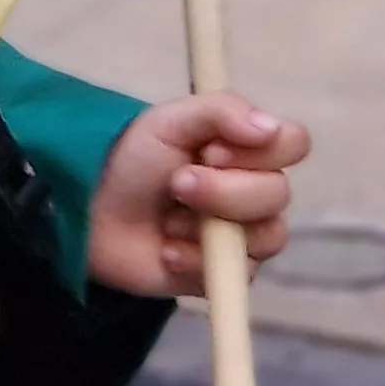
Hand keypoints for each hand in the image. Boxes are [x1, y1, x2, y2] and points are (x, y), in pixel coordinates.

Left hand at [83, 93, 310, 296]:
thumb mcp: (168, 120)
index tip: (213, 151)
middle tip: (176, 184)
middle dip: (222, 191)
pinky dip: (196, 261)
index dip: (262, 151)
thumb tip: (271, 127)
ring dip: (209, 227)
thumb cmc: (133, 160)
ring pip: (269, 236)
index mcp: (247, 148)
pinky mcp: (226, 273)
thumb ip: (221, 111)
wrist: (90, 213)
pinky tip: (167, 250)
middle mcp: (255, 190)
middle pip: (278, 194)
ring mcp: (245, 234)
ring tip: (168, 221)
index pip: (294, 143)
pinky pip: (239, 274)